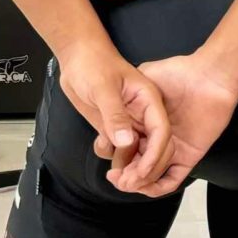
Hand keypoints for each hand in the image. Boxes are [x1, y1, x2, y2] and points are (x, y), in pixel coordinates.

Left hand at [57, 45, 171, 194]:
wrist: (77, 56)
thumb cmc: (93, 63)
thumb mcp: (103, 88)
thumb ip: (115, 115)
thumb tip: (125, 143)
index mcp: (149, 100)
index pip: (161, 132)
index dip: (156, 155)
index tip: (143, 173)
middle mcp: (143, 114)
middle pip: (153, 146)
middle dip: (142, 167)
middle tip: (126, 182)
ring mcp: (129, 121)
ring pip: (136, 150)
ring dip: (127, 164)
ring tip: (114, 175)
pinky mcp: (114, 125)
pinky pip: (118, 147)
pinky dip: (111, 154)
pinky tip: (100, 146)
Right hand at [106, 50, 237, 198]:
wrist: (210, 76)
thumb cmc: (180, 72)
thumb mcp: (146, 76)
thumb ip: (128, 90)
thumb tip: (111, 101)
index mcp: (144, 124)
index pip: (125, 147)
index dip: (114, 155)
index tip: (105, 155)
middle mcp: (156, 139)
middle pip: (135, 165)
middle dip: (123, 174)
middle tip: (114, 176)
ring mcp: (172, 149)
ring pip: (151, 176)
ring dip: (138, 182)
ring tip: (126, 180)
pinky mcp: (188, 156)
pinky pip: (172, 179)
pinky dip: (158, 187)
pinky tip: (145, 183)